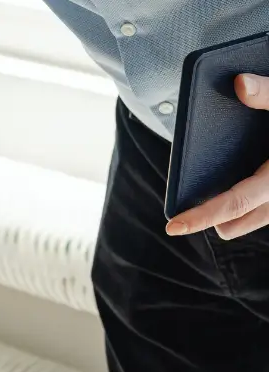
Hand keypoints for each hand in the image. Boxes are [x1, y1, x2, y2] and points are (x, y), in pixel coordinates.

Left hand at [166, 74, 268, 239]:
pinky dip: (249, 201)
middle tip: (192, 199)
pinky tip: (239, 174)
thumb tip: (239, 83)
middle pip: (234, 225)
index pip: (236, 203)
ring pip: (249, 221)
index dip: (202, 217)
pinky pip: (263, 210)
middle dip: (211, 217)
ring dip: (231, 212)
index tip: (173, 226)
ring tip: (215, 187)